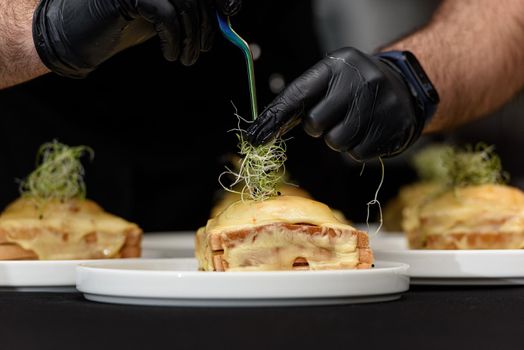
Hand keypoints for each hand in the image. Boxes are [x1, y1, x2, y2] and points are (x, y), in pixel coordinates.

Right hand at [33, 0, 240, 77]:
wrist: (80, 39)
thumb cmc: (122, 27)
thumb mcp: (164, 17)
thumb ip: (189, 12)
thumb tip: (225, 15)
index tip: (230, 13)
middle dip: (206, 25)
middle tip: (202, 51)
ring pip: (185, 5)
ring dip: (191, 39)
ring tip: (186, 60)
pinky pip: (165, 15)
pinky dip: (173, 39)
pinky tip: (170, 55)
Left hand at [246, 47, 435, 160]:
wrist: (404, 87)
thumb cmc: (355, 86)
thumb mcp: (331, 79)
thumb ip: (301, 99)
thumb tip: (263, 128)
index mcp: (337, 66)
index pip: (297, 94)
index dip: (274, 118)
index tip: (255, 136)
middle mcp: (359, 81)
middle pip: (315, 124)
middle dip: (318, 127)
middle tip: (333, 115)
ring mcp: (378, 104)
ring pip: (336, 142)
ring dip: (339, 138)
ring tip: (353, 121)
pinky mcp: (391, 127)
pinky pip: (356, 153)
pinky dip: (357, 147)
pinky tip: (368, 130)